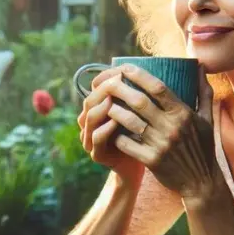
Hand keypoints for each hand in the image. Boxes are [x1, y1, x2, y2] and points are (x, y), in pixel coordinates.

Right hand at [78, 67, 145, 186]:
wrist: (142, 167)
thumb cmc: (144, 137)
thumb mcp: (142, 113)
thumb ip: (138, 95)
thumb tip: (144, 67)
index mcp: (100, 110)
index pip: (96, 88)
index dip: (105, 78)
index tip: (122, 70)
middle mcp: (92, 122)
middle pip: (90, 100)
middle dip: (103, 90)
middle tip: (118, 81)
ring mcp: (91, 139)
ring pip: (89, 118)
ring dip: (101, 107)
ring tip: (113, 99)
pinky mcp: (96, 154)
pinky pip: (96, 138)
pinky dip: (104, 128)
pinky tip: (115, 122)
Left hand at [99, 64, 218, 201]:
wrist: (201, 183)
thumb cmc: (203, 148)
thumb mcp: (207, 120)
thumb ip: (204, 92)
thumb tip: (201, 66)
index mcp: (183, 113)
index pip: (158, 88)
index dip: (139, 75)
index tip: (124, 67)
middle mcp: (172, 127)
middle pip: (139, 102)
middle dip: (120, 89)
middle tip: (107, 83)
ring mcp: (161, 144)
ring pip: (129, 121)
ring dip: (114, 111)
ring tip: (106, 105)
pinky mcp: (151, 161)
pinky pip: (127, 144)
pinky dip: (116, 135)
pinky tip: (109, 129)